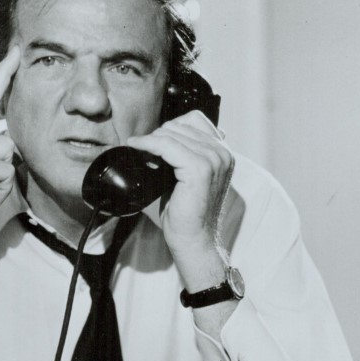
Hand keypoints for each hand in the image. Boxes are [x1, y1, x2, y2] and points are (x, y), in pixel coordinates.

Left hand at [125, 110, 233, 257]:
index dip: (169, 128)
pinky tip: (136, 146)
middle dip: (159, 135)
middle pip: (182, 124)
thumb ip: (179, 156)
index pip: (194, 120)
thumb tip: (154, 139)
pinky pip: (166, 145)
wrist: (193, 240)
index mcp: (223, 154)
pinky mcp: (200, 169)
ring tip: (140, 152)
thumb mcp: (184, 178)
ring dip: (152, 140)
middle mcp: (223, 153)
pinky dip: (148, 143)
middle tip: (142, 151)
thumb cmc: (185, 215)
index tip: (151, 142)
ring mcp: (214, 160)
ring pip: (172, 133)